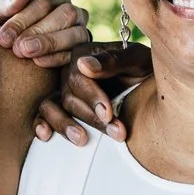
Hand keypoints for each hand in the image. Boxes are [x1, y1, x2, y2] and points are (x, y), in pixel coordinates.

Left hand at [0, 0, 91, 65]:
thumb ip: (5, 3)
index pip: (45, 2)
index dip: (24, 19)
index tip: (5, 37)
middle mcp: (72, 12)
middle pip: (66, 15)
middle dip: (40, 32)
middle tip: (17, 48)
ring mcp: (79, 33)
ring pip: (77, 34)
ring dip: (51, 44)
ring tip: (26, 53)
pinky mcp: (78, 54)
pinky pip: (75, 54)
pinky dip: (57, 58)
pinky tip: (37, 62)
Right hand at [35, 41, 152, 144]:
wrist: (152, 87)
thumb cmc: (146, 69)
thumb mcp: (137, 60)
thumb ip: (113, 60)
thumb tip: (83, 65)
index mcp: (84, 54)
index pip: (79, 77)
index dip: (92, 97)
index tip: (109, 113)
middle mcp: (69, 71)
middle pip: (69, 96)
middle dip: (91, 117)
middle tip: (116, 133)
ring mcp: (63, 90)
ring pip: (51, 107)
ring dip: (65, 125)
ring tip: (82, 140)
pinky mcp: (61, 108)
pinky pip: (43, 115)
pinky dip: (41, 124)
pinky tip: (46, 136)